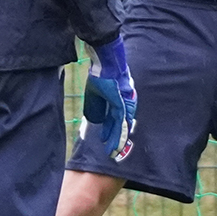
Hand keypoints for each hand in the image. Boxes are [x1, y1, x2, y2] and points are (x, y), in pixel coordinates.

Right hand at [82, 38, 136, 160]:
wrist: (106, 63)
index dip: (108, 131)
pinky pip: (121, 121)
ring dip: (117, 139)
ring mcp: (122, 104)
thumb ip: (95, 107)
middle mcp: (120, 105)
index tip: (103, 140)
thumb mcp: (94, 94)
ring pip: (120, 126)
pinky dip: (118, 132)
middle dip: (114, 138)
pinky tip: (117, 142)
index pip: (112, 120)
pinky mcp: (122, 103)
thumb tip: (94, 120)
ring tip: (114, 151)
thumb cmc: (99, 75)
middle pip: (118, 125)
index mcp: (113, 102)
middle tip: (111, 151)